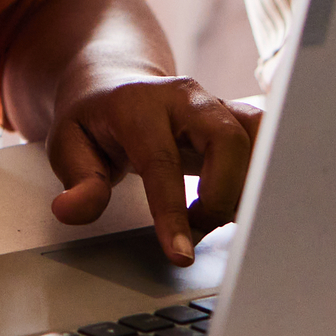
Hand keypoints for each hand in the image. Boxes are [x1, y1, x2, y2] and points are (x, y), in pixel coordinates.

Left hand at [47, 73, 258, 263]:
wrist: (116, 81)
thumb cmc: (94, 119)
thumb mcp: (67, 145)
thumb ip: (77, 180)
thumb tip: (72, 210)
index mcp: (140, 105)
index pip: (163, 161)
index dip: (173, 211)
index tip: (181, 254)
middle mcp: (186, 98)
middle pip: (228, 139)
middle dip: (222, 196)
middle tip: (200, 228)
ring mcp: (217, 103)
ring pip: (258, 135)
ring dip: (251, 185)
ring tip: (225, 217)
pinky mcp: (237, 116)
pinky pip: (268, 141)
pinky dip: (264, 176)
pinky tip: (243, 203)